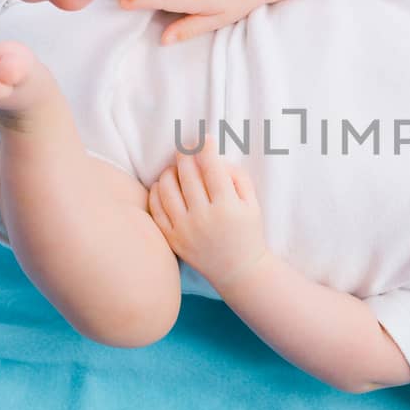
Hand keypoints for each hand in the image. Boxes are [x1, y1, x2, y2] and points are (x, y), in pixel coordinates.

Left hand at [147, 135, 268, 287]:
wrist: (238, 270)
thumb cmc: (248, 232)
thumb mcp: (252, 203)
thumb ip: (237, 176)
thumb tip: (214, 158)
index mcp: (227, 206)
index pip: (211, 167)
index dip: (205, 148)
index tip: (203, 138)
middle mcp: (204, 217)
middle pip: (187, 174)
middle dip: (185, 155)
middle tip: (186, 148)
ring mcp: (185, 229)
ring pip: (167, 188)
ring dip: (170, 171)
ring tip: (176, 168)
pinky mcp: (172, 239)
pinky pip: (156, 208)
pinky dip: (157, 191)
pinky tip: (164, 185)